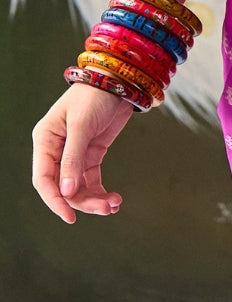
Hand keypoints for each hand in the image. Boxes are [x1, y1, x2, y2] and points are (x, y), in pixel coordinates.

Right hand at [31, 85, 133, 223]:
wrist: (117, 84)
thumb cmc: (94, 97)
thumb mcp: (82, 126)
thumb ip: (74, 159)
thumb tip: (68, 191)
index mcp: (45, 140)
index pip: (43, 179)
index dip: (55, 201)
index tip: (70, 218)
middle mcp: (56, 150)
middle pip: (64, 188)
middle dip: (83, 202)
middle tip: (106, 208)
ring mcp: (74, 155)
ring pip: (79, 189)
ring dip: (96, 201)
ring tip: (114, 203)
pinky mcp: (91, 157)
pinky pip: (92, 183)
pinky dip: (102, 194)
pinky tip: (116, 198)